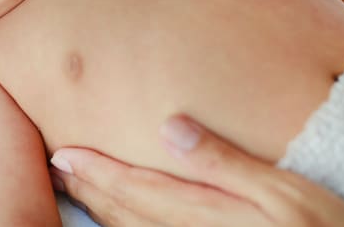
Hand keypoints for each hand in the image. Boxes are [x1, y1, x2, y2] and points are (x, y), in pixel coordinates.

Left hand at [49, 115, 343, 226]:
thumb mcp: (285, 192)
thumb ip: (223, 161)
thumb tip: (169, 125)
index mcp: (202, 213)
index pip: (132, 188)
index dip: (93, 171)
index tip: (63, 154)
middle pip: (122, 212)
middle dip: (87, 189)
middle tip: (58, 167)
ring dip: (98, 209)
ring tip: (75, 186)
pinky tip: (118, 218)